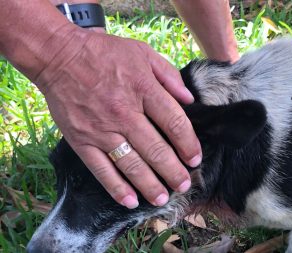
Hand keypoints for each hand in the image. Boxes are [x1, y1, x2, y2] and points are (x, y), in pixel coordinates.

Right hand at [36, 26, 201, 207]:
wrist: (58, 55)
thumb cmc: (104, 53)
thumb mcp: (143, 53)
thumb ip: (169, 76)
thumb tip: (191, 100)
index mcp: (143, 89)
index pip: (175, 123)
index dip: (188, 145)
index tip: (195, 159)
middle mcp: (124, 113)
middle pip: (156, 149)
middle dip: (173, 171)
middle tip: (184, 185)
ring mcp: (101, 129)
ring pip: (131, 165)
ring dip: (150, 185)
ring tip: (163, 198)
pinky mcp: (81, 140)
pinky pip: (101, 170)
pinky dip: (117, 188)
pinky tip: (131, 201)